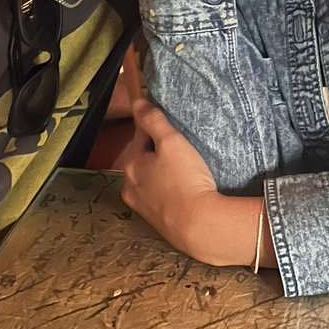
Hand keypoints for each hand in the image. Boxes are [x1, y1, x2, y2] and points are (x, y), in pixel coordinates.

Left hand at [119, 99, 225, 261]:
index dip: (155, 126)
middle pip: (143, 157)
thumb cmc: (185, 181)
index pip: (140, 134)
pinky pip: (159, 196)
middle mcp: (130, 186)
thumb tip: (137, 102)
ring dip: (162, 171)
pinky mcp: (156, 221)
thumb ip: (153, 120)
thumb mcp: (171, 142)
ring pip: (150, 178)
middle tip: (182, 149)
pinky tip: (183, 189)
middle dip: (158, 151)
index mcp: (130, 165)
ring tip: (185, 170)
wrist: (199, 226)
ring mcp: (142, 206)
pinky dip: (168, 190)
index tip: (170, 124)